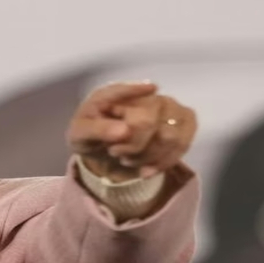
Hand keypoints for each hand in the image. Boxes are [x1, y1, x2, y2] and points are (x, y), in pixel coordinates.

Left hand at [66, 81, 197, 181]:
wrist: (102, 150)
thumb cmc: (88, 135)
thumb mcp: (80, 134)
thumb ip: (98, 130)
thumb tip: (124, 130)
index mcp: (116, 92)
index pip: (129, 93)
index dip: (135, 96)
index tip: (148, 97)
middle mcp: (145, 95)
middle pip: (150, 121)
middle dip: (133, 145)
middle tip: (115, 152)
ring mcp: (166, 108)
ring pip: (171, 136)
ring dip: (148, 156)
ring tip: (129, 160)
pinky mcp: (180, 124)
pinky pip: (183, 143)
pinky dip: (164, 162)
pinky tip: (147, 170)